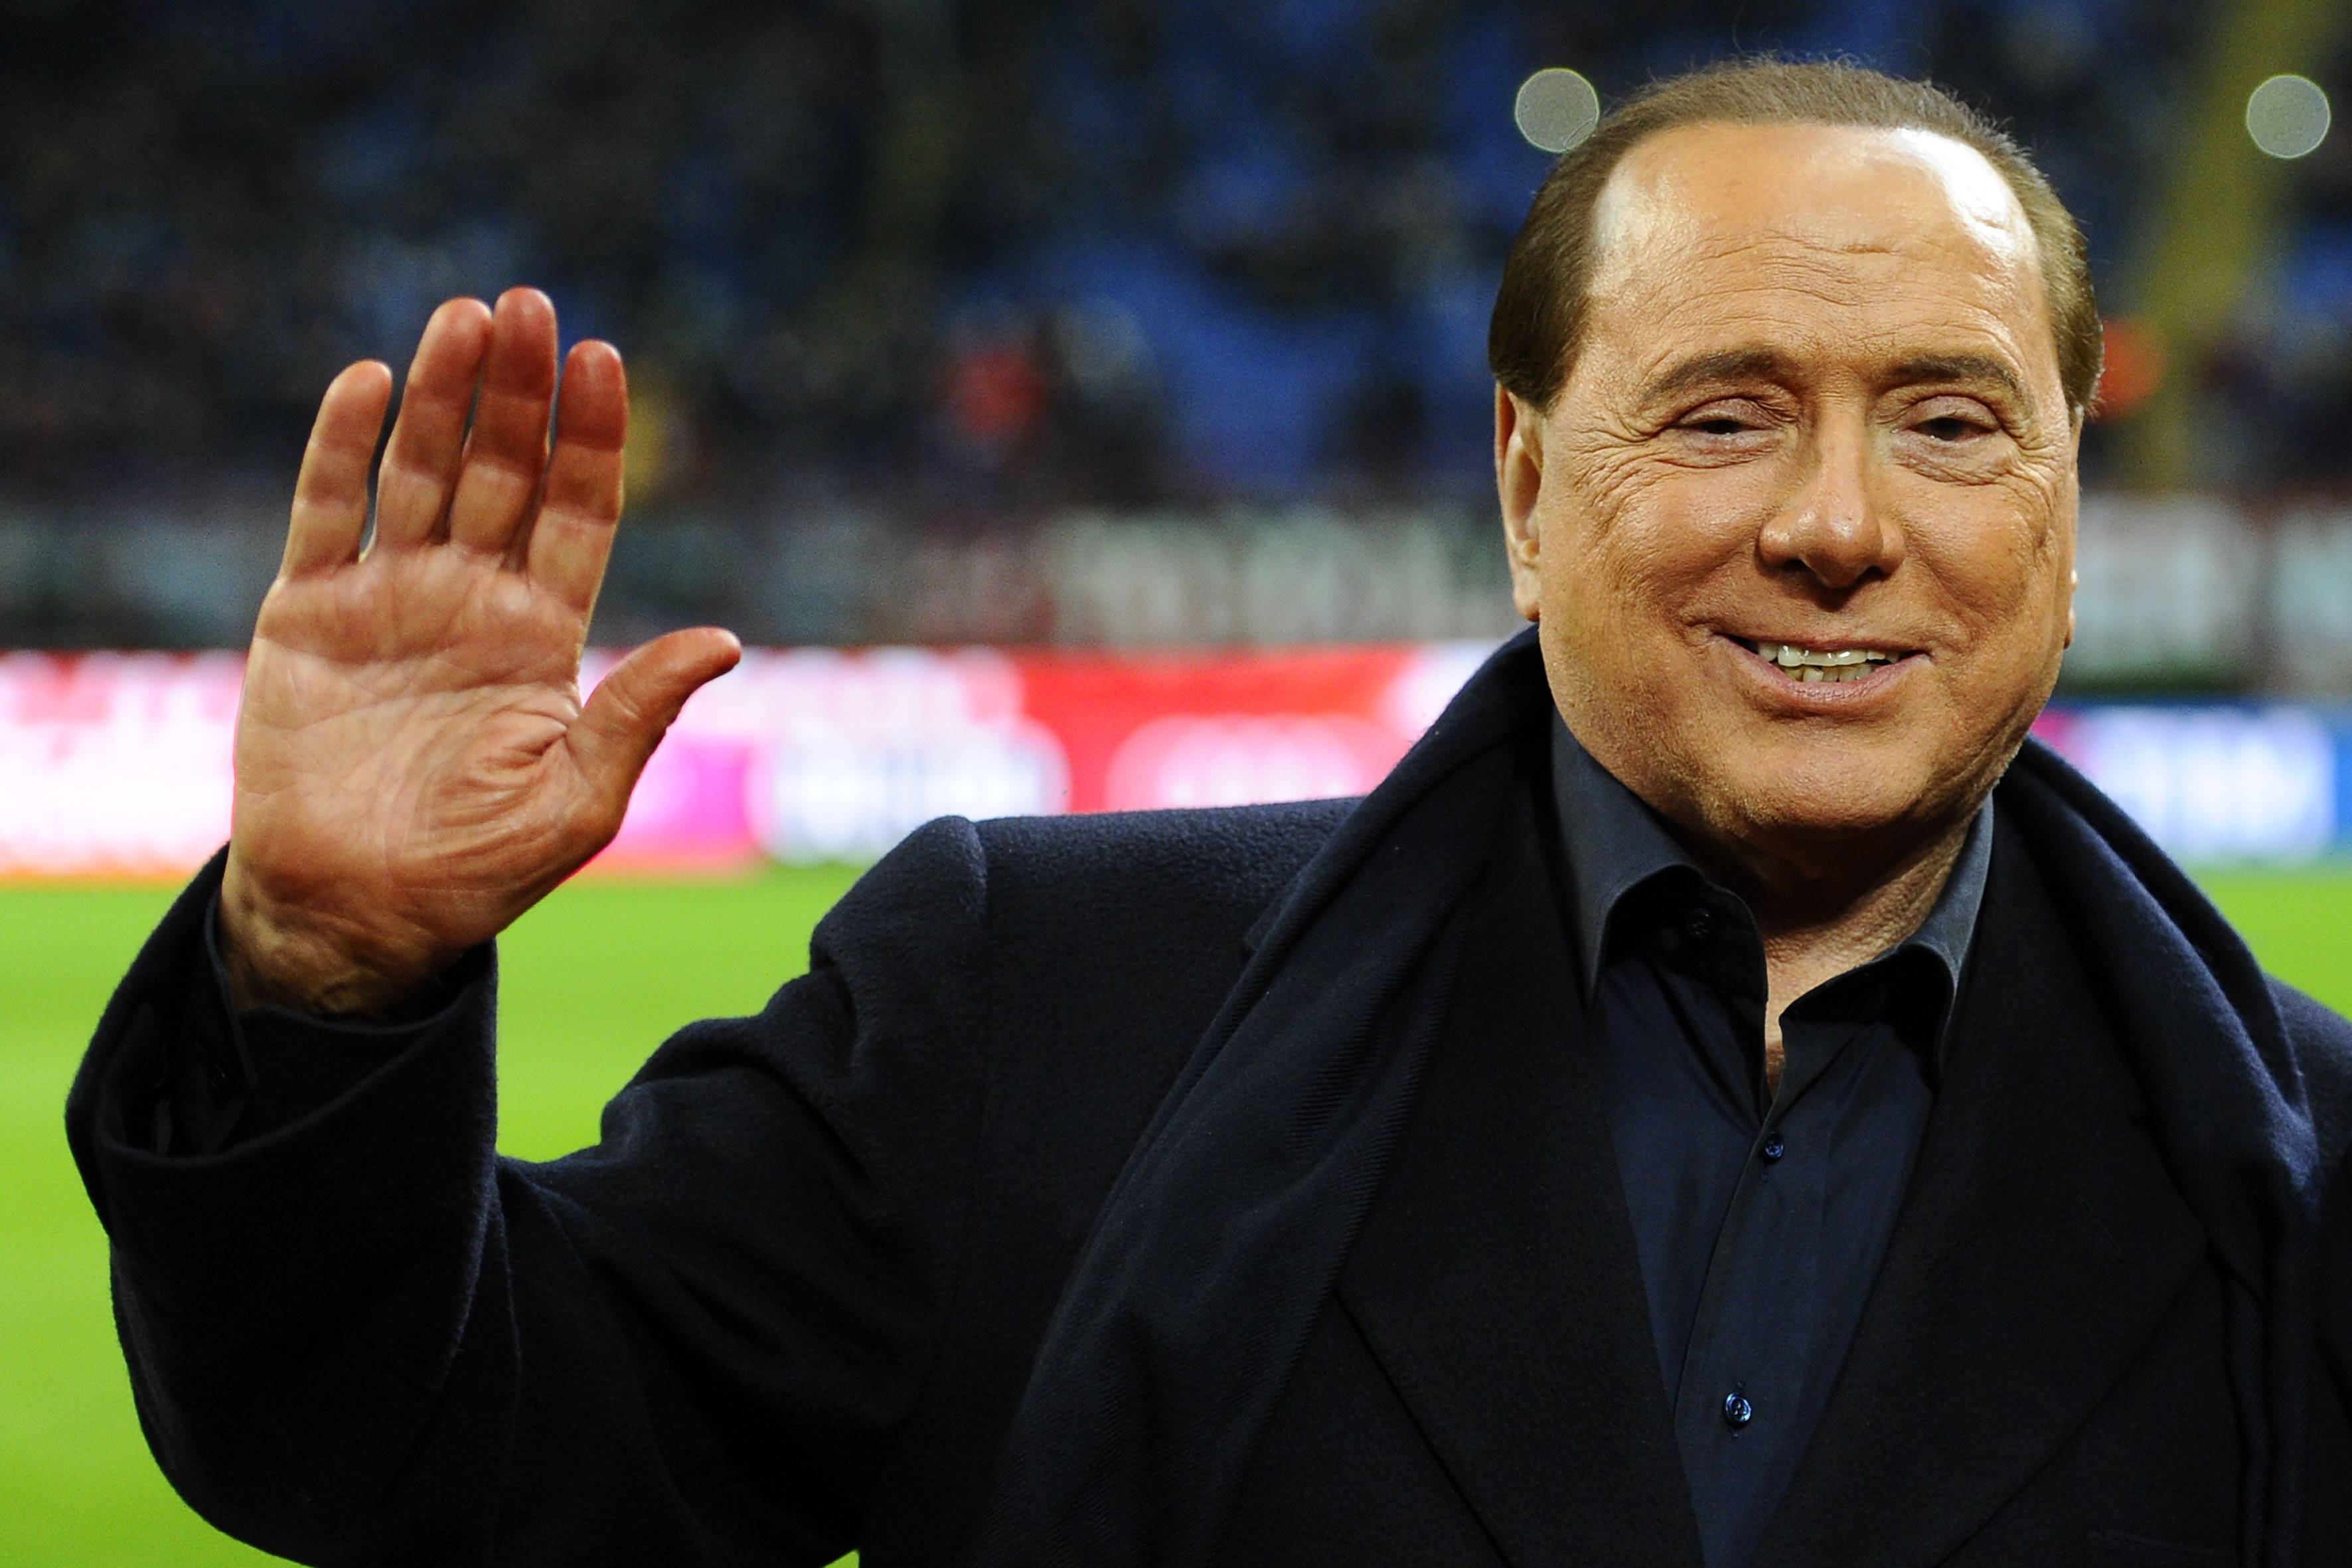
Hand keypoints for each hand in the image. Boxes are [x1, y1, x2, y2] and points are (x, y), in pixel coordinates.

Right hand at [220, 289, 740, 1015]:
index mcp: (542, 633)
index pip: (577, 512)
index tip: (605, 361)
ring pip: (420, 472)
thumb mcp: (578, 799)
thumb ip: (639, 713)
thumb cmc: (478, 870)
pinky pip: (326, 511)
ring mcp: (388, 596)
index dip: (592, 439)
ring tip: (465, 317)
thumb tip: (727, 641)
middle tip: (530, 305)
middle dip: (518, 391)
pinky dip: (343, 446)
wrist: (357, 913)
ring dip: (441, 394)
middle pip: (502, 471)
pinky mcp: (307, 611)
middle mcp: (470, 597)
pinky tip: (370, 378)